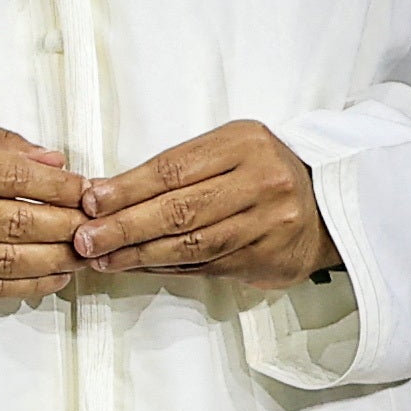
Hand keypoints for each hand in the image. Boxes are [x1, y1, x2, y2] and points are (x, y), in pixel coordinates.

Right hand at [0, 111, 86, 297]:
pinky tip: (51, 278)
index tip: (86, 191)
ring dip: (52, 261)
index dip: (58, 186)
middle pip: (13, 222)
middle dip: (64, 227)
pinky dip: (25, 286)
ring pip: (3, 261)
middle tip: (94, 226)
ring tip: (81, 254)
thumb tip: (53, 159)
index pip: (11, 175)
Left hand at [73, 120, 331, 285]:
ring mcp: (268, 223)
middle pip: (180, 209)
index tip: (90, 201)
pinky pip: (205, 266)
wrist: (325, 205)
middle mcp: (262, 181)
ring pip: (191, 243)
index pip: (174, 168)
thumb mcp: (229, 149)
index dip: (127, 187)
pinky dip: (165, 268)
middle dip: (125, 226)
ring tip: (101, 258)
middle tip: (85, 238)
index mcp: (245, 143)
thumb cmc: (261, 172)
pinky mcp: (267, 258)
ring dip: (139, 254)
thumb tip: (106, 193)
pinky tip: (136, 267)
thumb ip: (177, 169)